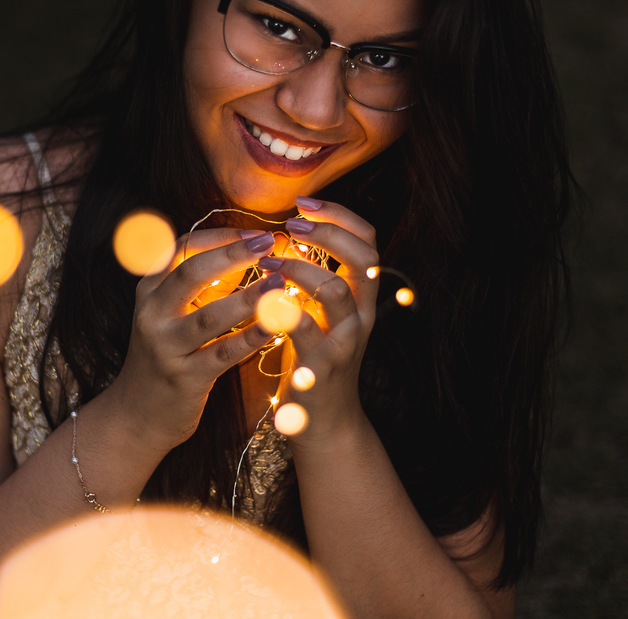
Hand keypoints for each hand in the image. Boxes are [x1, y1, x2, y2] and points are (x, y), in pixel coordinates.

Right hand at [109, 227, 277, 451]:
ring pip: (210, 315)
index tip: (258, 233)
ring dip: (249, 297)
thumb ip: (202, 283)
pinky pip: (224, 353)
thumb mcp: (171, 311)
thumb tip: (249, 251)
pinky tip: (278, 325)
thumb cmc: (166, 353)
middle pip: (190, 272)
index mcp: (149, 289)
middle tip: (270, 243)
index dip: (221, 237)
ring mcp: (165, 346)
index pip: (182, 247)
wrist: (137, 413)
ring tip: (281, 282)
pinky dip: (253, 337)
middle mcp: (152, 313)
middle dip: (233, 254)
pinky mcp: (184, 377)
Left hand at [270, 198, 379, 443]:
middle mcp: (362, 316)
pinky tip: (259, 297)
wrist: (323, 422)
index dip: (340, 216)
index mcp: (362, 298)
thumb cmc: (313, 358)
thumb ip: (317, 277)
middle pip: (363, 259)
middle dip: (327, 232)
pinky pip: (303, 330)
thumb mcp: (322, 314)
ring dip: (300, 267)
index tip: (304, 204)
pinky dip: (280, 308)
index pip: (368, 242)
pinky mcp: (320, 367)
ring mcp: (344, 342)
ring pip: (335, 291)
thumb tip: (293, 232)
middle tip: (290, 224)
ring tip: (268, 260)